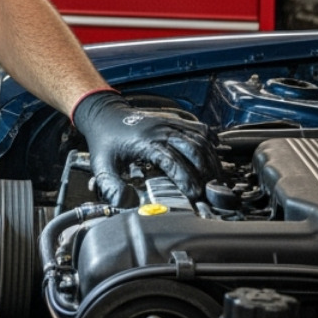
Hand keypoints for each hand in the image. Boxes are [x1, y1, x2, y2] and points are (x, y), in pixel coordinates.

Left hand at [71, 91, 218, 205]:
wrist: (105, 114)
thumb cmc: (106, 141)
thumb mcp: (102, 167)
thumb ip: (112, 188)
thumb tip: (127, 204)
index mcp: (145, 143)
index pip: (173, 161)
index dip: (186, 179)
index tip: (195, 195)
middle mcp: (161, 130)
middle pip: (193, 149)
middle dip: (205, 172)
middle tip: (210, 191)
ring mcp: (169, 124)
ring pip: (200, 139)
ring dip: (210, 159)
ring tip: (215, 179)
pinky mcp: (174, 121)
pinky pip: (199, 129)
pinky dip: (210, 142)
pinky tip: (214, 156)